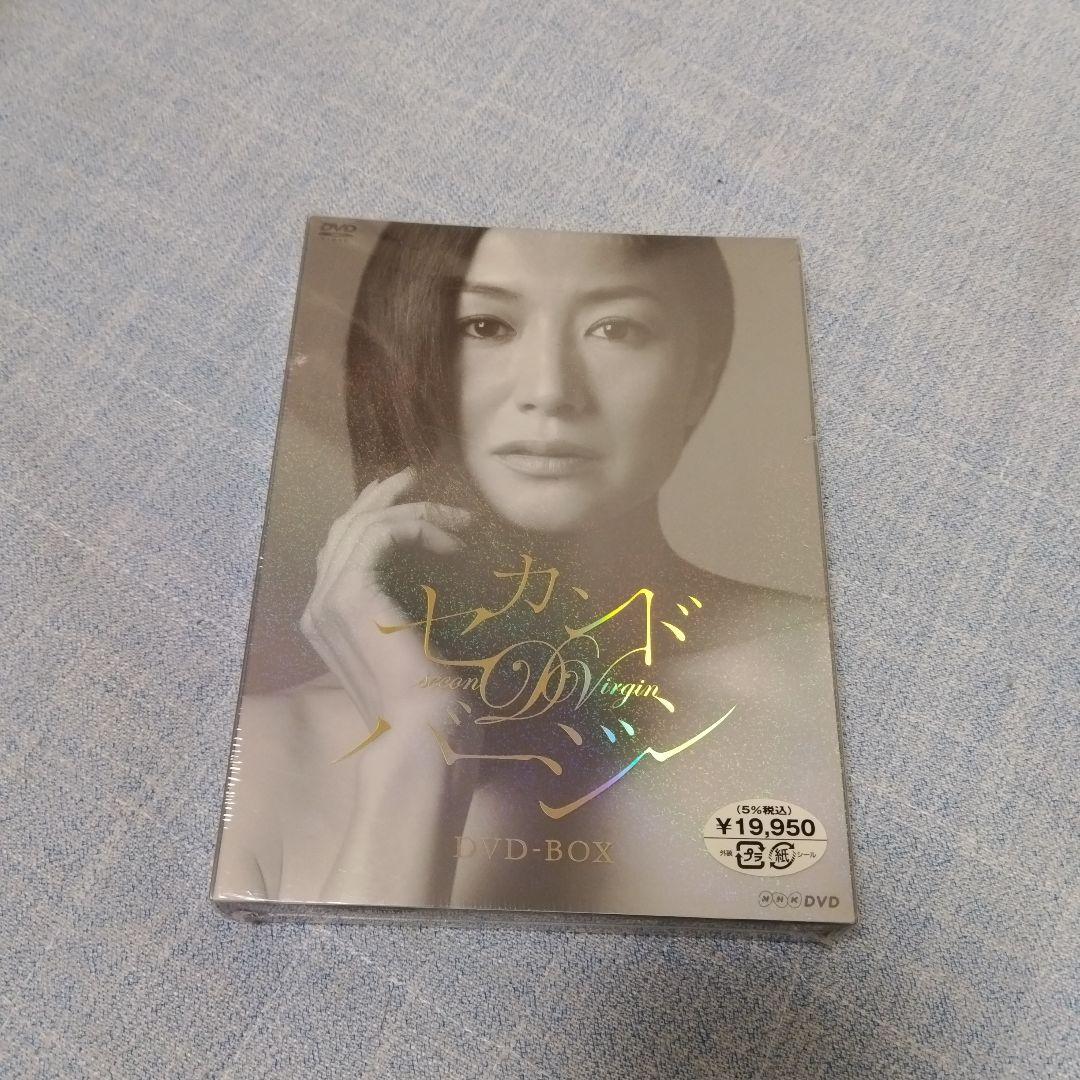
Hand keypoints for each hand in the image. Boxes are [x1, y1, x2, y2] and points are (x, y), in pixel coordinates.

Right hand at [300, 466, 473, 733]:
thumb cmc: (429, 707)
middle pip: (344, 528)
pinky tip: (451, 540)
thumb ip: (405, 615)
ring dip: (414, 511)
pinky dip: (417, 526)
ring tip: (457, 515)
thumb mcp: (415, 647)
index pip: (341, 549)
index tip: (409, 501)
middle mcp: (319, 607)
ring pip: (362, 525)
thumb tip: (433, 584)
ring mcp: (328, 600)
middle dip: (381, 497)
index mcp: (328, 621)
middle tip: (415, 477)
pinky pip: (378, 534)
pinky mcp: (350, 595)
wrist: (423, 736)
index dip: (371, 516)